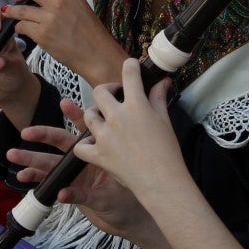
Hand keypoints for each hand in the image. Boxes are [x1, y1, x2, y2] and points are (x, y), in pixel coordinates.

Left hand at [5, 0, 127, 85]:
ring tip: (10, 13)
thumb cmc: (90, 33)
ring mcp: (49, 18)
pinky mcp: (42, 34)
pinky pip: (21, 26)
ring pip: (20, 9)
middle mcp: (59, 0)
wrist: (98, 55)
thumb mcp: (80, 4)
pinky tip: (22, 29)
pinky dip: (19, 27)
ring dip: (12, 11)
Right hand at [12, 98, 155, 241]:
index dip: (75, 115)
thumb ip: (83, 196)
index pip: (85, 129)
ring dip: (31, 159)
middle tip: (26, 132)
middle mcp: (84, 160)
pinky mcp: (69, 187)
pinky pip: (50, 182)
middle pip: (60, 143)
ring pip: (50, 162)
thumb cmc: (129, 202)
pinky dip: (37, 180)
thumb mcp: (108, 198)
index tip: (64, 103)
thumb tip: (61, 194)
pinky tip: (23, 178)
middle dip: (42, 136)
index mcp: (98, 152)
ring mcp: (75, 173)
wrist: (131, 221)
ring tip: (13, 155)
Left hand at [73, 58, 185, 200]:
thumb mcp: (165, 121)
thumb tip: (162, 80)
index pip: (129, 74)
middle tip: (115, 96)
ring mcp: (105, 136)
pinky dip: (85, 145)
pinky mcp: (98, 154)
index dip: (130, 66)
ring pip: (88, 115)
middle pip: (99, 91)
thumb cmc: (168, 152)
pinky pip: (81, 146)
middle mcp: (117, 117)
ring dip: (95, 115)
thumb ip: (159, 98)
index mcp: (136, 105)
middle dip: (106, 90)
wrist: (162, 182)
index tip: (131, 67)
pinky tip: (94, 145)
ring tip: (105, 121)